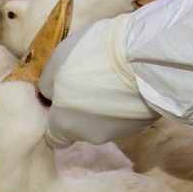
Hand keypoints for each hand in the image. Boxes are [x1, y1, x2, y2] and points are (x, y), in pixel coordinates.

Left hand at [40, 16, 156, 145]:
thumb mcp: (58, 59)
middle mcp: (88, 136)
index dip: (56, 114)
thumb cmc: (93, 56)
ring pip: (102, 121)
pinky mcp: (139, 124)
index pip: (53, 134)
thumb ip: (49, 83)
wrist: (143, 58)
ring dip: (104, 104)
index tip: (62, 94)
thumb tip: (50, 93)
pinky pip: (124, 114)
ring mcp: (116, 132)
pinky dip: (123, 102)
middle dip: (81, 108)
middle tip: (89, 81)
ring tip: (113, 78)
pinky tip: (130, 82)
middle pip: (79, 126)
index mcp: (63, 124)